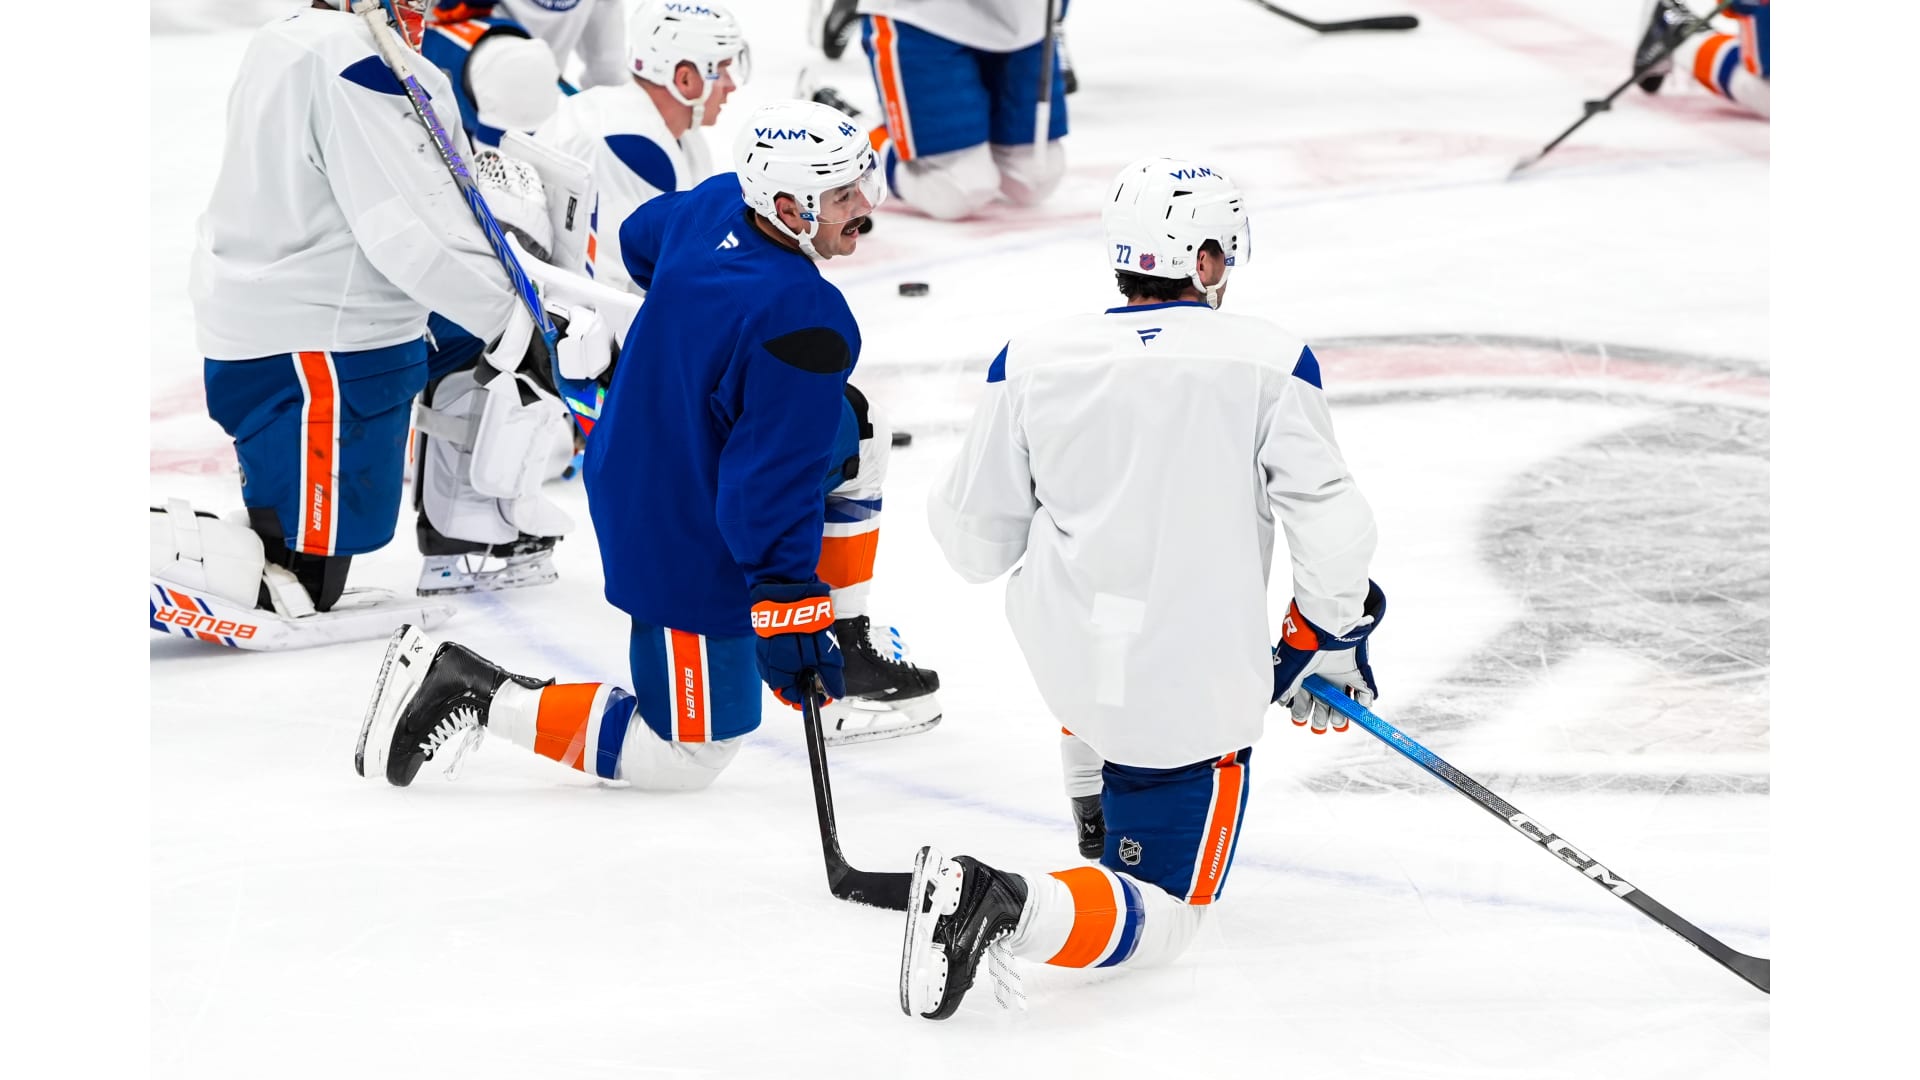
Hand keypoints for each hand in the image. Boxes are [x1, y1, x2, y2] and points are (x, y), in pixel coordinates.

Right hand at [749, 581, 844, 707]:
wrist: (788, 586)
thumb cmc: (805, 616)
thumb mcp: (825, 650)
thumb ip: (829, 675)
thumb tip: (835, 692)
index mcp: (780, 669)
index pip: (792, 696)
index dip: (808, 698)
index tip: (822, 695)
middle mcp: (767, 663)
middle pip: (784, 685)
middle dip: (802, 684)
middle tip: (819, 676)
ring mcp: (763, 651)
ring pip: (779, 672)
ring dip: (795, 670)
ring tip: (810, 657)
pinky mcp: (763, 640)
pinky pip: (774, 658)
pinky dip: (787, 658)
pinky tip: (798, 648)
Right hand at [1273, 580, 1385, 733]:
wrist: (1329, 629)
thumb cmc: (1306, 646)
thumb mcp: (1290, 669)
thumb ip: (1284, 688)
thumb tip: (1279, 703)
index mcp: (1305, 678)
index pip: (1303, 701)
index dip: (1302, 712)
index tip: (1300, 720)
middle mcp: (1322, 679)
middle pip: (1322, 706)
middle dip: (1321, 718)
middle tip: (1320, 724)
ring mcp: (1341, 677)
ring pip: (1342, 704)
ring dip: (1340, 716)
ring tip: (1337, 721)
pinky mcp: (1358, 673)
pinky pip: (1365, 693)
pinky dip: (1364, 704)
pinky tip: (1357, 707)